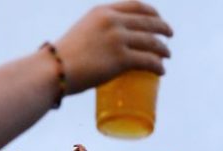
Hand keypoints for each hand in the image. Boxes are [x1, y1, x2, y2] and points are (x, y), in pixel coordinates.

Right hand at [55, 2, 172, 93]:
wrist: (53, 70)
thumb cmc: (61, 59)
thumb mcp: (81, 34)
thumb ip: (95, 35)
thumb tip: (102, 49)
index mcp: (102, 11)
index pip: (135, 6)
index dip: (151, 12)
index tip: (158, 18)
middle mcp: (112, 21)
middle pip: (148, 22)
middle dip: (162, 28)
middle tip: (169, 36)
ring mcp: (118, 39)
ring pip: (151, 42)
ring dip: (163, 49)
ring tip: (167, 56)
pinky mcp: (121, 59)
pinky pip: (148, 61)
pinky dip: (158, 66)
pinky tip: (162, 71)